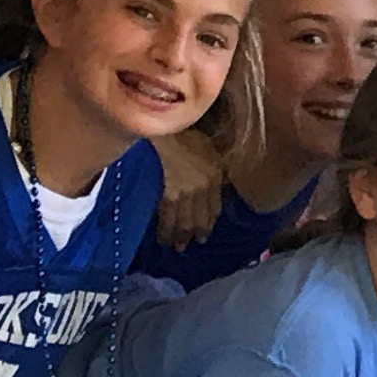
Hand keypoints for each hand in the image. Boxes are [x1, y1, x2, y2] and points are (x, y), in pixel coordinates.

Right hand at [150, 127, 228, 247]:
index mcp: (214, 177)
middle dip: (195, 235)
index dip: (209, 223)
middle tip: (189, 245)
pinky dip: (165, 231)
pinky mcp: (168, 195)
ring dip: (179, 238)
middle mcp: (203, 188)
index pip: (214, 208)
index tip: (204, 233)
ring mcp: (186, 193)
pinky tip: (162, 238)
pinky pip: (167, 220)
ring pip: (184, 223)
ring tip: (175, 246)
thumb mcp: (206, 148)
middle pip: (200, 220)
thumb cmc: (181, 135)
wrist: (160, 130)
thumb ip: (214, 167)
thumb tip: (217, 182)